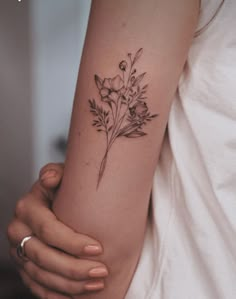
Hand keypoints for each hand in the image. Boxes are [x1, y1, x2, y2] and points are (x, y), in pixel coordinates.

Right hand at [7, 163, 107, 298]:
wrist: (50, 201)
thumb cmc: (62, 188)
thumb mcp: (60, 176)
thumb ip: (55, 172)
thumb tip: (50, 178)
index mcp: (28, 208)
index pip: (49, 230)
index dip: (73, 242)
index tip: (99, 248)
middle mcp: (18, 231)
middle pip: (44, 257)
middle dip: (75, 268)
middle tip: (102, 272)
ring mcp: (19, 251)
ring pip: (42, 275)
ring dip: (70, 285)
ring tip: (97, 284)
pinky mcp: (24, 265)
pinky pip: (37, 286)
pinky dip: (56, 295)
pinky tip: (76, 297)